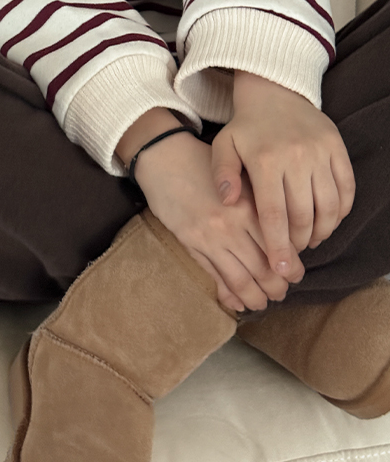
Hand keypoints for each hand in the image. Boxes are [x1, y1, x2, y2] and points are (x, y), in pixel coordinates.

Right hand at [133, 130, 303, 312]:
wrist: (165, 158)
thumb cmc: (205, 163)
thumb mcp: (239, 176)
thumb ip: (258, 203)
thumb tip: (283, 233)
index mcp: (248, 207)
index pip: (278, 246)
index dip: (290, 266)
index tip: (296, 275)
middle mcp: (231, 226)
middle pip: (262, 268)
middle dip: (276, 286)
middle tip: (282, 292)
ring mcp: (208, 237)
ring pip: (239, 278)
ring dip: (254, 296)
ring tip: (262, 302)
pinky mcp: (190, 243)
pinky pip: (212, 275)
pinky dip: (227, 293)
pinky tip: (236, 302)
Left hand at [211, 71, 355, 279]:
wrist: (273, 92)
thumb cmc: (244, 127)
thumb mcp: (223, 146)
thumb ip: (221, 175)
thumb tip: (227, 204)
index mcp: (265, 161)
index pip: (274, 215)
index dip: (279, 246)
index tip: (280, 268)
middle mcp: (295, 157)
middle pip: (304, 215)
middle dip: (299, 242)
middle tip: (292, 254)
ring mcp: (319, 151)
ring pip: (329, 205)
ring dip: (322, 230)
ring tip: (309, 240)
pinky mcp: (336, 147)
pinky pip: (346, 188)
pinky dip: (341, 210)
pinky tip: (328, 220)